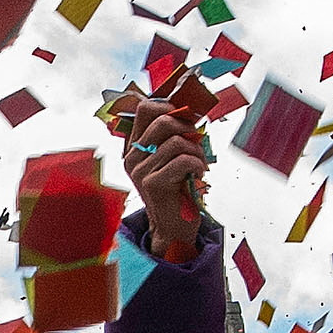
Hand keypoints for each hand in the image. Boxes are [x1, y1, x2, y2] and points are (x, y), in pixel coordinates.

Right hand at [128, 111, 208, 262]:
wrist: (173, 226)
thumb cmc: (177, 190)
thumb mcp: (171, 159)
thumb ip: (172, 137)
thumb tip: (189, 111)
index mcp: (135, 146)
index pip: (144, 109)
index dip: (169, 106)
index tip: (186, 117)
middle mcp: (133, 156)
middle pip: (162, 121)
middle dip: (188, 128)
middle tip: (197, 141)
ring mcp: (140, 170)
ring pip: (176, 141)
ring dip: (196, 150)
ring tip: (200, 163)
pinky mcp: (153, 183)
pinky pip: (182, 160)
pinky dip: (198, 164)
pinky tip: (199, 173)